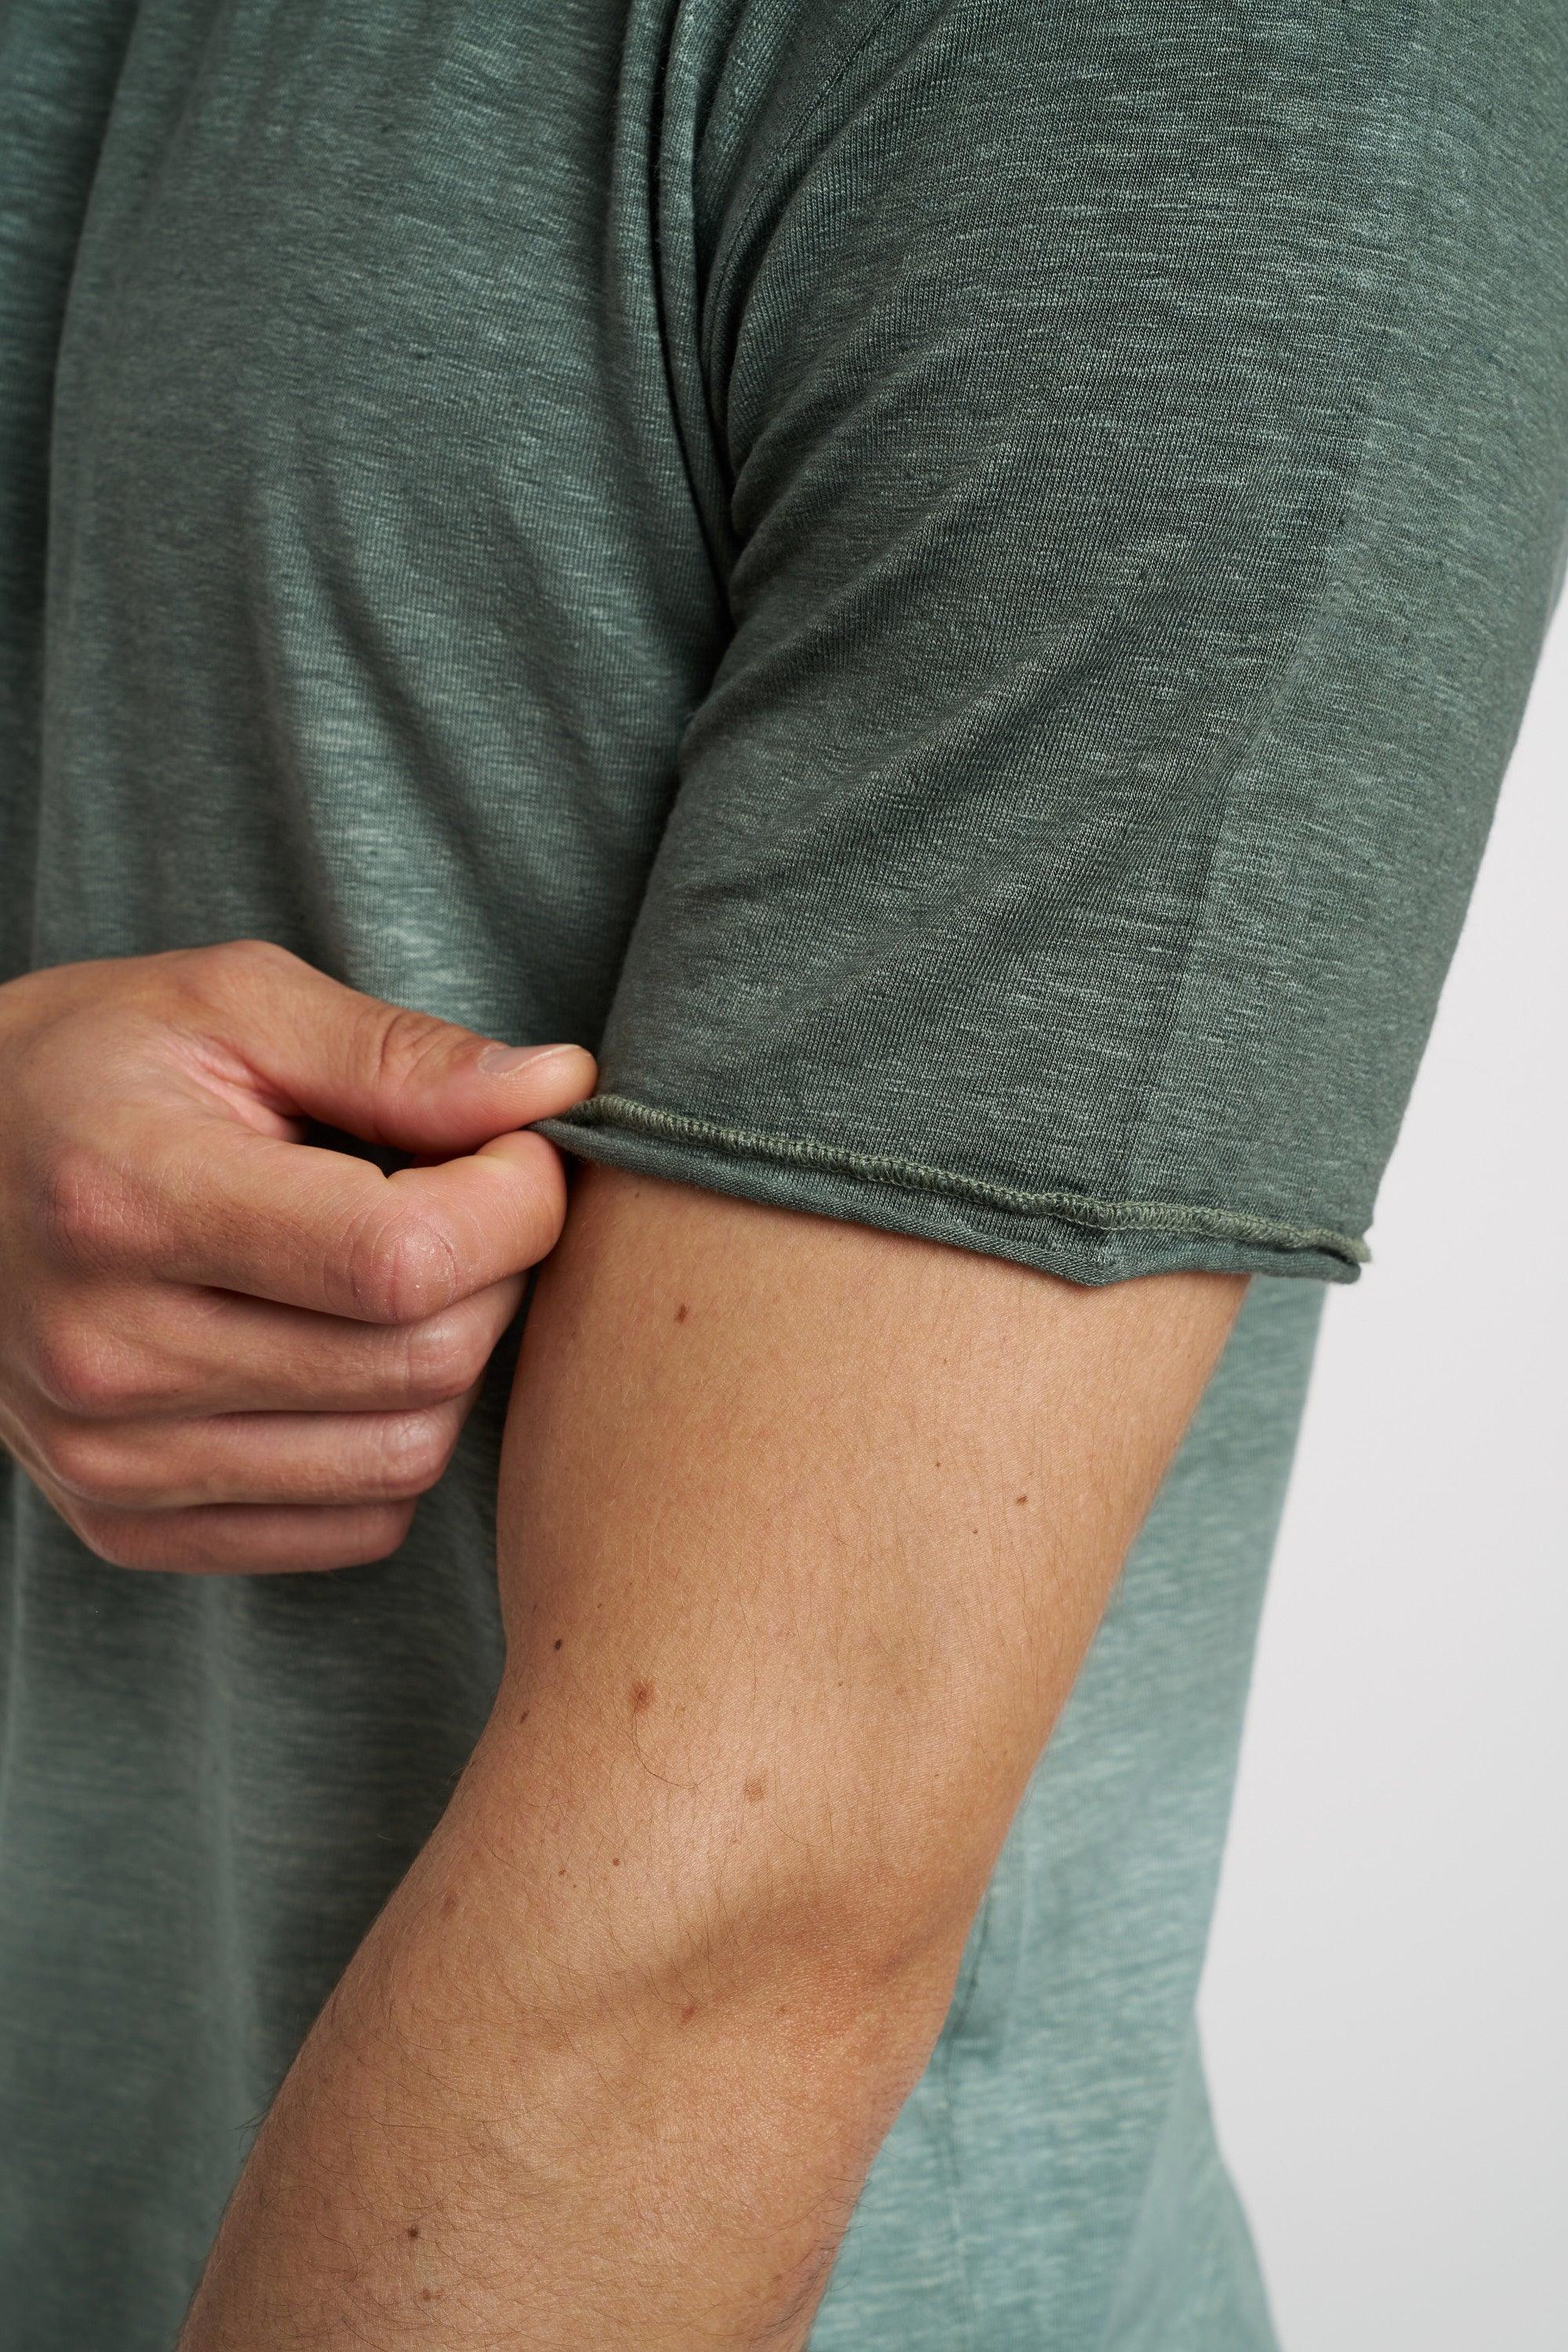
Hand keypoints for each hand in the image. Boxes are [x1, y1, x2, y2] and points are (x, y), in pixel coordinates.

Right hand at [0, 940, 594, 1571]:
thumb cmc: (92, 1067)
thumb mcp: (233, 1003)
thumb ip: (400, 1055)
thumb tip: (560, 1091)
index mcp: (126, 1200)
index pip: (403, 1261)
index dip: (513, 1202)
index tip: (511, 1147)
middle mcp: (105, 1354)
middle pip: (424, 1365)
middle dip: (497, 1274)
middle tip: (466, 1200)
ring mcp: (108, 1460)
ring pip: (405, 1459)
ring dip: (452, 1362)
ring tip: (404, 1272)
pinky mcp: (125, 1526)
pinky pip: (354, 1527)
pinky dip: (390, 1442)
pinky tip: (350, 1352)